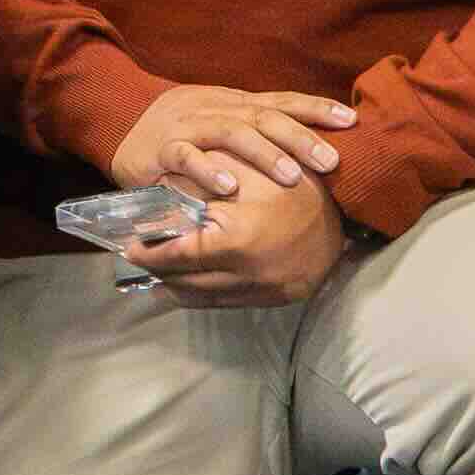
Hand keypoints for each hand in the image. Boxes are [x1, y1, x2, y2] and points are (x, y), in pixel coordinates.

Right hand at [104, 83, 353, 200]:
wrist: (122, 119)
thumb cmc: (184, 127)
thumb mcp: (224, 119)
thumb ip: (259, 128)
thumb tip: (315, 140)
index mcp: (237, 103)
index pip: (283, 101)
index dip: (317, 109)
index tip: (351, 121)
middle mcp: (218, 109)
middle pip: (265, 117)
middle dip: (300, 138)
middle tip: (330, 161)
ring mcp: (190, 126)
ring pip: (232, 133)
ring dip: (264, 154)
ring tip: (291, 176)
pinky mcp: (163, 149)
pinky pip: (187, 158)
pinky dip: (209, 170)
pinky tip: (230, 187)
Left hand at [127, 170, 344, 307]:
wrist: (348, 206)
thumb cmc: (291, 178)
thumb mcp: (241, 171)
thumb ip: (197, 185)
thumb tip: (154, 198)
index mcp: (236, 240)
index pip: (178, 254)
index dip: (150, 251)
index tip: (127, 247)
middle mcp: (249, 273)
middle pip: (188, 281)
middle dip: (158, 271)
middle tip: (136, 260)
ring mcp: (266, 290)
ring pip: (207, 298)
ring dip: (177, 288)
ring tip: (154, 278)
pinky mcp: (279, 298)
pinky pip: (231, 304)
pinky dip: (205, 296)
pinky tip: (188, 288)